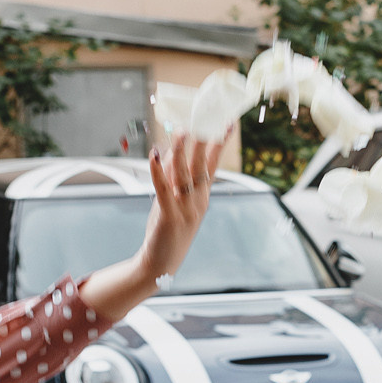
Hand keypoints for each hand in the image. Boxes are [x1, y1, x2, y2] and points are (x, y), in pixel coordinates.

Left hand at [82, 135, 221, 320]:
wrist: (161, 263)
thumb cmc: (168, 230)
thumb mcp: (174, 200)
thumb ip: (173, 177)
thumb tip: (169, 150)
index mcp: (203, 196)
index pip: (214, 165)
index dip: (220, 144)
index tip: (227, 123)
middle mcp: (198, 200)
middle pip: (203, 166)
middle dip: (205, 141)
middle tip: (207, 119)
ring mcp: (186, 209)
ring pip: (185, 174)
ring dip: (182, 151)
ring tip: (182, 131)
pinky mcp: (169, 215)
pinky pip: (164, 189)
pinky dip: (158, 171)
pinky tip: (154, 155)